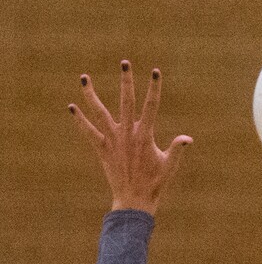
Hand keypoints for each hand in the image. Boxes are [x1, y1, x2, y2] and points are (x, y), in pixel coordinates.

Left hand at [69, 61, 191, 215]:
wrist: (134, 201)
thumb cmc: (154, 184)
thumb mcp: (169, 166)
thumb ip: (176, 150)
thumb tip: (187, 138)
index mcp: (145, 135)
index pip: (151, 106)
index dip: (154, 88)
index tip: (155, 72)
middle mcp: (127, 134)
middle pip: (126, 101)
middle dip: (126, 81)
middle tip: (124, 62)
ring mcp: (113, 141)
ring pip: (100, 112)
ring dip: (91, 94)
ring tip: (84, 77)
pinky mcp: (102, 150)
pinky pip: (88, 132)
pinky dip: (80, 120)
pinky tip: (72, 107)